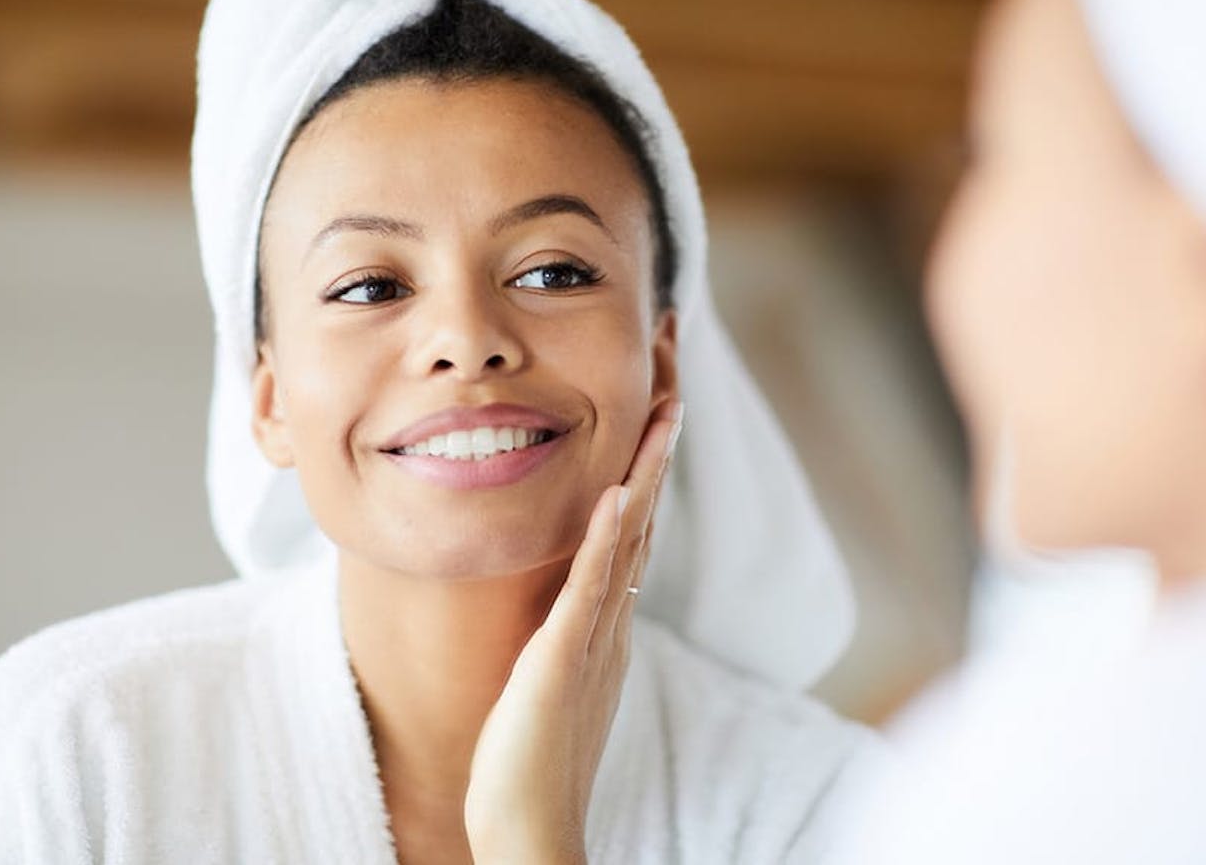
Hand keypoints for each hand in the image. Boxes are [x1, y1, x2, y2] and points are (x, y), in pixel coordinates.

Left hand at [464, 400, 683, 864]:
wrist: (531, 828)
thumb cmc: (530, 758)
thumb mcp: (555, 676)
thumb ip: (569, 632)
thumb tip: (575, 595)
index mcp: (606, 624)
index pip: (633, 530)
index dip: (647, 469)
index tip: (656, 411)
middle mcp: (611, 623)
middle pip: (644, 521)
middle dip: (659, 451)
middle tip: (675, 384)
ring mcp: (593, 639)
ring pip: (628, 542)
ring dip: (647, 475)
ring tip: (664, 413)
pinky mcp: (562, 660)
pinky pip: (587, 589)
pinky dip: (605, 539)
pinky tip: (617, 493)